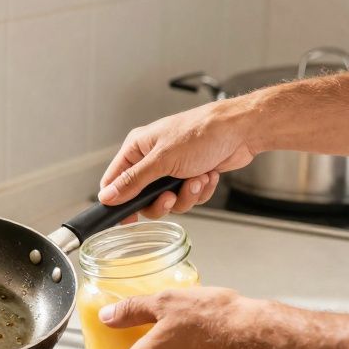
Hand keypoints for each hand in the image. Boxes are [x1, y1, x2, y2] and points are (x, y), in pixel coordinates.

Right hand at [99, 101, 257, 219]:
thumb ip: (133, 181)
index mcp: (138, 148)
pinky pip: (188, 198)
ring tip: (196, 179)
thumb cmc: (203, 133)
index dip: (118, 201)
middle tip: (172, 195)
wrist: (240, 132)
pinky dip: (200, 191)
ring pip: (169, 201)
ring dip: (186, 195)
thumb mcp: (162, 160)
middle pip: (143, 198)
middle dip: (162, 201)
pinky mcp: (190, 176)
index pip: (114, 181)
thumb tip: (107, 196)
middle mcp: (152, 159)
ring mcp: (172, 169)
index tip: (129, 217)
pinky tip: (207, 175)